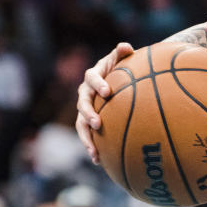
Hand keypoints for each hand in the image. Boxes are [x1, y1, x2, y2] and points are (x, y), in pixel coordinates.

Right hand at [75, 42, 133, 163]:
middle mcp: (85, 92)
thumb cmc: (121, 68)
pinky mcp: (88, 122)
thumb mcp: (121, 59)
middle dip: (88, 114)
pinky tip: (99, 160)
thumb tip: (125, 46)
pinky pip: (88, 135)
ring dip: (86, 137)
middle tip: (98, 123)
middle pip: (82, 104)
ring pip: (80, 124)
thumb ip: (122, 53)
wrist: (116, 79)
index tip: (108, 92)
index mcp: (93, 75)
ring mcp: (85, 108)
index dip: (98, 84)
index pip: (92, 77)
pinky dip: (92, 146)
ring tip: (93, 151)